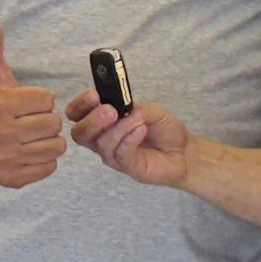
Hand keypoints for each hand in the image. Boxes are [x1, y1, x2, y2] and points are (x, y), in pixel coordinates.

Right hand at [0, 17, 66, 189]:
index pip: (47, 100)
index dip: (38, 100)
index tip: (24, 103)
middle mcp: (0, 135)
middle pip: (52, 124)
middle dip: (43, 120)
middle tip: (27, 120)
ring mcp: (5, 159)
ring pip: (55, 146)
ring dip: (46, 140)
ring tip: (30, 135)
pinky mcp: (10, 177)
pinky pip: (49, 167)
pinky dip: (43, 160)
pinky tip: (28, 151)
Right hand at [62, 85, 192, 188]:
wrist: (183, 151)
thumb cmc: (163, 129)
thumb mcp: (150, 109)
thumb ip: (133, 106)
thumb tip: (121, 105)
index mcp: (102, 121)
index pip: (77, 114)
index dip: (80, 105)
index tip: (94, 95)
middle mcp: (102, 138)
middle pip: (79, 133)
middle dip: (92, 120)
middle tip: (110, 111)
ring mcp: (112, 154)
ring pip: (101, 143)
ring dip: (119, 128)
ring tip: (137, 119)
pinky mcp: (126, 166)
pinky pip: (120, 153)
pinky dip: (129, 139)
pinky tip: (141, 130)